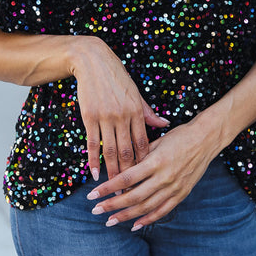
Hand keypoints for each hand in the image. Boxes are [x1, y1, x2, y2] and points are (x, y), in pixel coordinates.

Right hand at [71, 36, 169, 180]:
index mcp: (137, 111)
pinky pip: (92, 143)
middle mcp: (123, 116)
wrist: (93, 61)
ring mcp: (106, 117)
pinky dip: (93, 160)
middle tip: (130, 193)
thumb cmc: (117, 78)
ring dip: (112, 172)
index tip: (146, 179)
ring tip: (113, 190)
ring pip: (110, 151)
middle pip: (127, 152)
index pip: (144, 144)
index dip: (144, 163)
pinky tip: (94, 174)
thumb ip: (148, 112)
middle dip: (129, 175)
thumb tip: (165, 123)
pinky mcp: (90, 117)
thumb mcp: (136, 93)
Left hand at [86, 111, 225, 228]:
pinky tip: (134, 225)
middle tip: (95, 210)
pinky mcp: (182, 193)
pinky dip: (147, 220)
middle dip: (112, 205)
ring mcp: (174, 187)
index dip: (107, 188)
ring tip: (110, 221)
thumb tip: (121, 171)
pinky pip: (162, 211)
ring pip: (146, 207)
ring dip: (126, 216)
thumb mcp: (157, 142)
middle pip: (133, 196)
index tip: (92, 194)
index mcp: (155, 161)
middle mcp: (164, 176)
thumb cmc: (179, 136)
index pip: (126, 178)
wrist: (206, 139)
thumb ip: (140, 157)